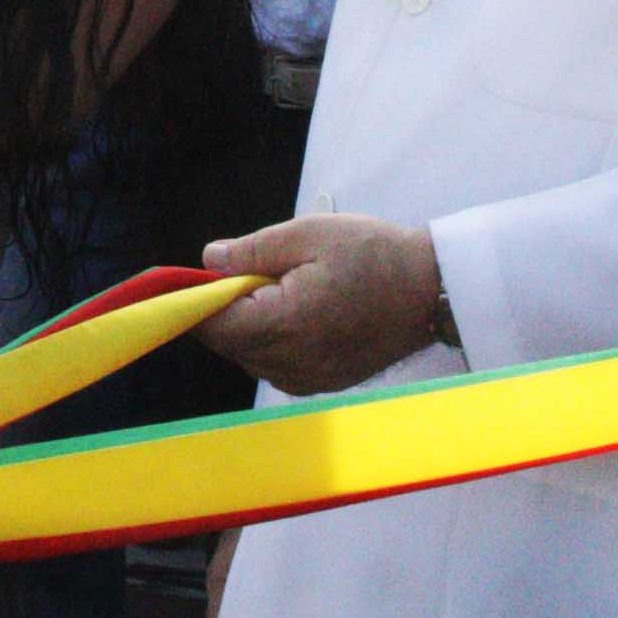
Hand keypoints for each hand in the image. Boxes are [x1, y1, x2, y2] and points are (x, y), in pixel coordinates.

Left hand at [194, 213, 445, 395]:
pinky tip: (295, 311)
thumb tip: (207, 261)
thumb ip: (252, 251)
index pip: (213, 324)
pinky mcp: (322, 383)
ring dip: (248, 324)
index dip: (193, 301)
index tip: (185, 280)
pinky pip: (276, 365)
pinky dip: (272, 340)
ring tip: (280, 287)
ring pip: (250, 356)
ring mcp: (308, 379)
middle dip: (222, 308)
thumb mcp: (309, 234)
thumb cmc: (375, 255)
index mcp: (285, 324)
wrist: (433, 291)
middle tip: (245, 270)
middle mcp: (292, 363)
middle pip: (228, 342)